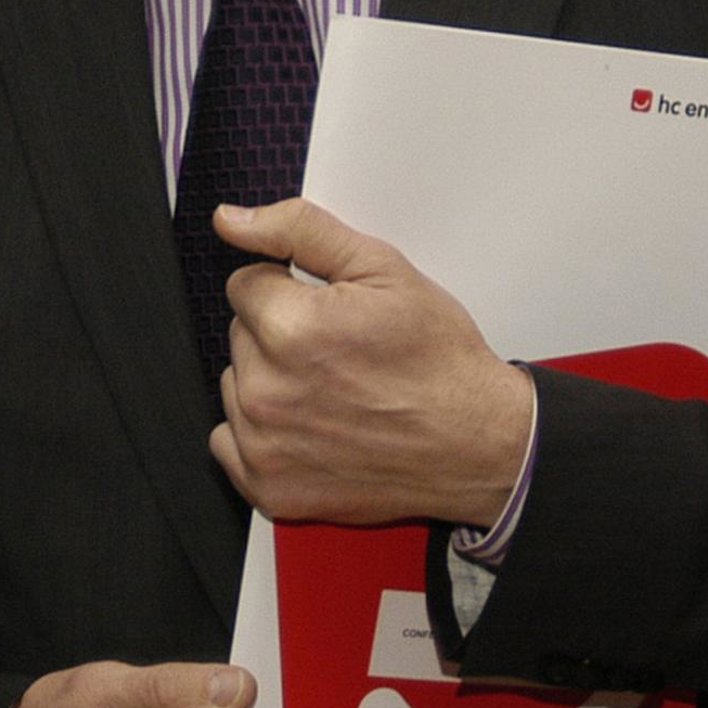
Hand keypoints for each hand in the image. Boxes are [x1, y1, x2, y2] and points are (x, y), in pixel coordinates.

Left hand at [209, 198, 534, 528]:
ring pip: (237, 386)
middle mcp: (267, 392)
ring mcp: (264, 446)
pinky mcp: (269, 488)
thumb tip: (231, 220)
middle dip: (279, 335)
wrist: (476, 443)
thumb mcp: (383, 269)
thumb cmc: (438, 360)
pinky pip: (230, 442)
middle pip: (240, 336)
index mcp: (290, 329)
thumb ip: (300, 231)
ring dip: (270, 382)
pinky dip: (263, 435)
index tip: (329, 311)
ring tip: (332, 392)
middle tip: (340, 352)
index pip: (245, 284)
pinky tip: (312, 428)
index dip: (290, 290)